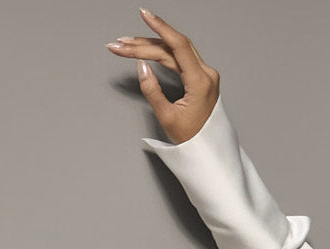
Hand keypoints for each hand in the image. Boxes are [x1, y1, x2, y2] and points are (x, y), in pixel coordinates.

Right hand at [106, 9, 218, 143]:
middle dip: (144, 43)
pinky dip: (160, 55)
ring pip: (173, 53)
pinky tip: (143, 51)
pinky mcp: (200, 79)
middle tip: (120, 45)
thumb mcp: (167, 118)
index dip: (160, 27)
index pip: (179, 45)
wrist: (209, 152)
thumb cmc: (193, 140)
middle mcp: (206, 75)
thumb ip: (152, 91)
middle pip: (171, 48)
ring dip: (148, 47)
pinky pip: (178, 60)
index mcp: (201, 82)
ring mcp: (204, 76)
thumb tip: (141, 66)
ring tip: (125, 47)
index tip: (145, 14)